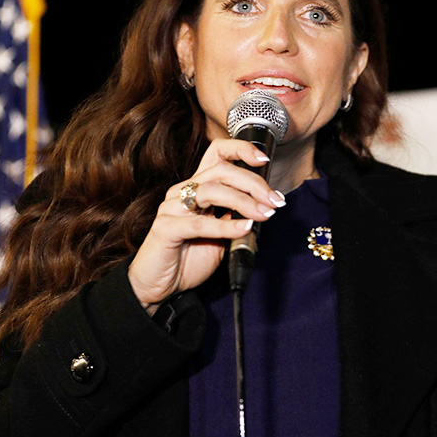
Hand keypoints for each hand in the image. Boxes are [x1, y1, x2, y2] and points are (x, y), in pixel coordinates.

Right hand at [127, 140, 285, 313]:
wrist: (162, 287)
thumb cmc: (190, 258)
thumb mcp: (222, 233)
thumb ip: (237, 216)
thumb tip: (265, 205)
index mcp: (197, 187)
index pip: (217, 153)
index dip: (240, 150)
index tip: (264, 160)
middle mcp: (183, 191)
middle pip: (221, 170)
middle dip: (253, 183)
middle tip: (274, 201)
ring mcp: (172, 208)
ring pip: (211, 191)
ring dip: (244, 201)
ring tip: (264, 214)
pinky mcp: (166, 228)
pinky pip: (199, 223)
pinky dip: (226, 226)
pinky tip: (244, 228)